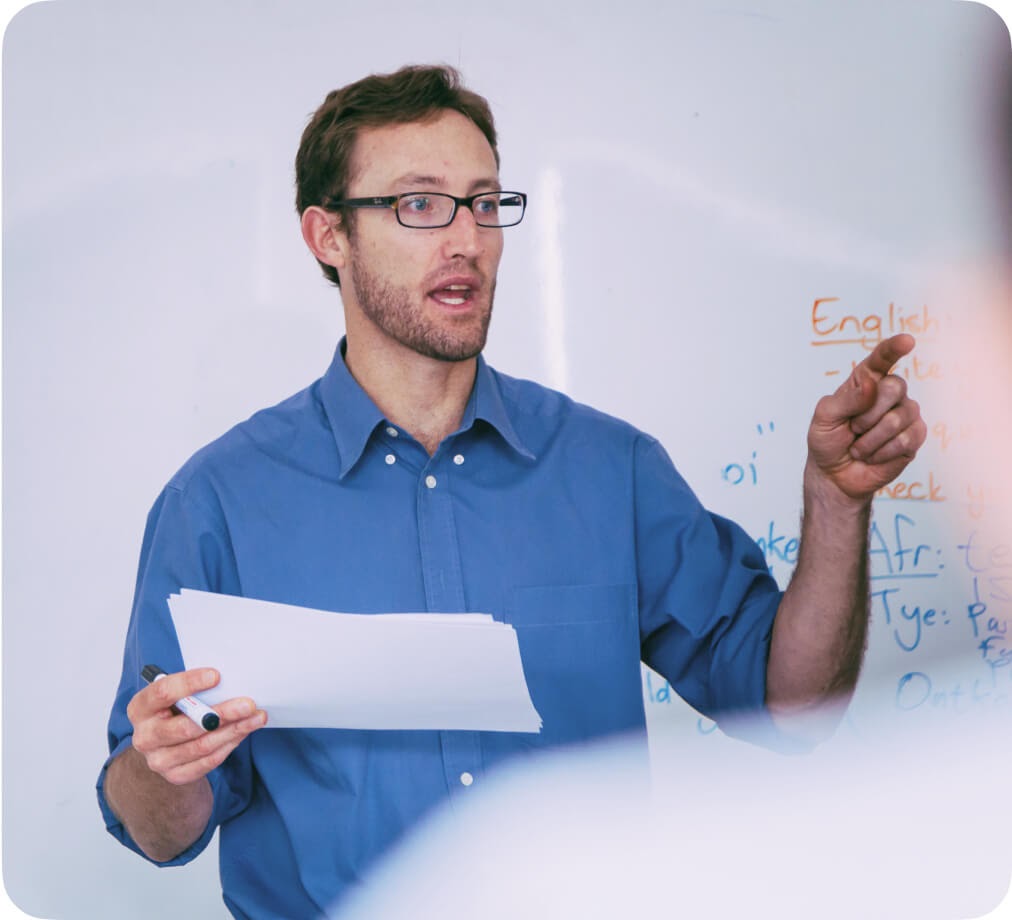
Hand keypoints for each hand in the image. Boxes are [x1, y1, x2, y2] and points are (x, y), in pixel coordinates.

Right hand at [127, 667, 265, 785]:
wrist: (163, 746)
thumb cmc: (174, 710)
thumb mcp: (175, 695)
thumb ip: (192, 688)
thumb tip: (228, 678)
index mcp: (140, 708)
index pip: (163, 692)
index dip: (190, 683)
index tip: (217, 676)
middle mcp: (145, 737)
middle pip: (186, 726)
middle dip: (222, 714)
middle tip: (248, 704)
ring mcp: (159, 760)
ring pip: (202, 746)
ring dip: (234, 730)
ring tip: (256, 717)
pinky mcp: (176, 775)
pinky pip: (208, 761)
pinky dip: (229, 745)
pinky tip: (244, 732)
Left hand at [807, 334, 926, 502]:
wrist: (834, 475)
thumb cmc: (827, 441)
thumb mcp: (824, 417)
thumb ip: (846, 398)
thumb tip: (871, 383)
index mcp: (865, 381)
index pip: (881, 359)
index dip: (894, 348)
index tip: (907, 341)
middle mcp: (889, 393)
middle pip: (895, 386)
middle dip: (867, 414)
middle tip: (852, 428)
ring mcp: (905, 413)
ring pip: (897, 418)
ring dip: (870, 439)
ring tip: (859, 446)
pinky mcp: (915, 436)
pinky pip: (906, 440)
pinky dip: (881, 452)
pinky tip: (873, 456)